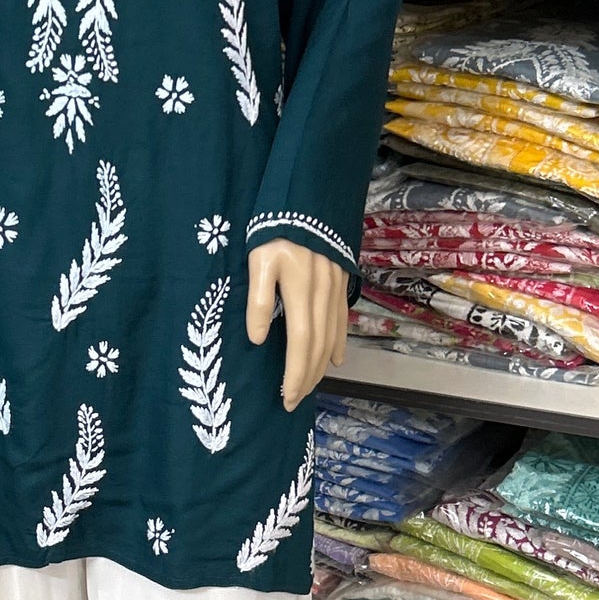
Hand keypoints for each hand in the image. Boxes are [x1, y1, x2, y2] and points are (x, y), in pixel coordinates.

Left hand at [245, 239, 348, 411]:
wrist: (307, 198)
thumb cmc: (275, 228)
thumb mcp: (258, 260)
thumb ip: (258, 299)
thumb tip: (257, 340)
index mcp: (300, 291)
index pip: (300, 343)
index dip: (295, 373)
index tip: (286, 397)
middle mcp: (322, 294)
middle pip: (318, 345)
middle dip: (307, 377)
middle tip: (294, 402)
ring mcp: (334, 289)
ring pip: (331, 335)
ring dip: (321, 365)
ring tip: (309, 387)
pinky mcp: (339, 281)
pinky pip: (341, 319)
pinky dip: (338, 342)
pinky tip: (336, 359)